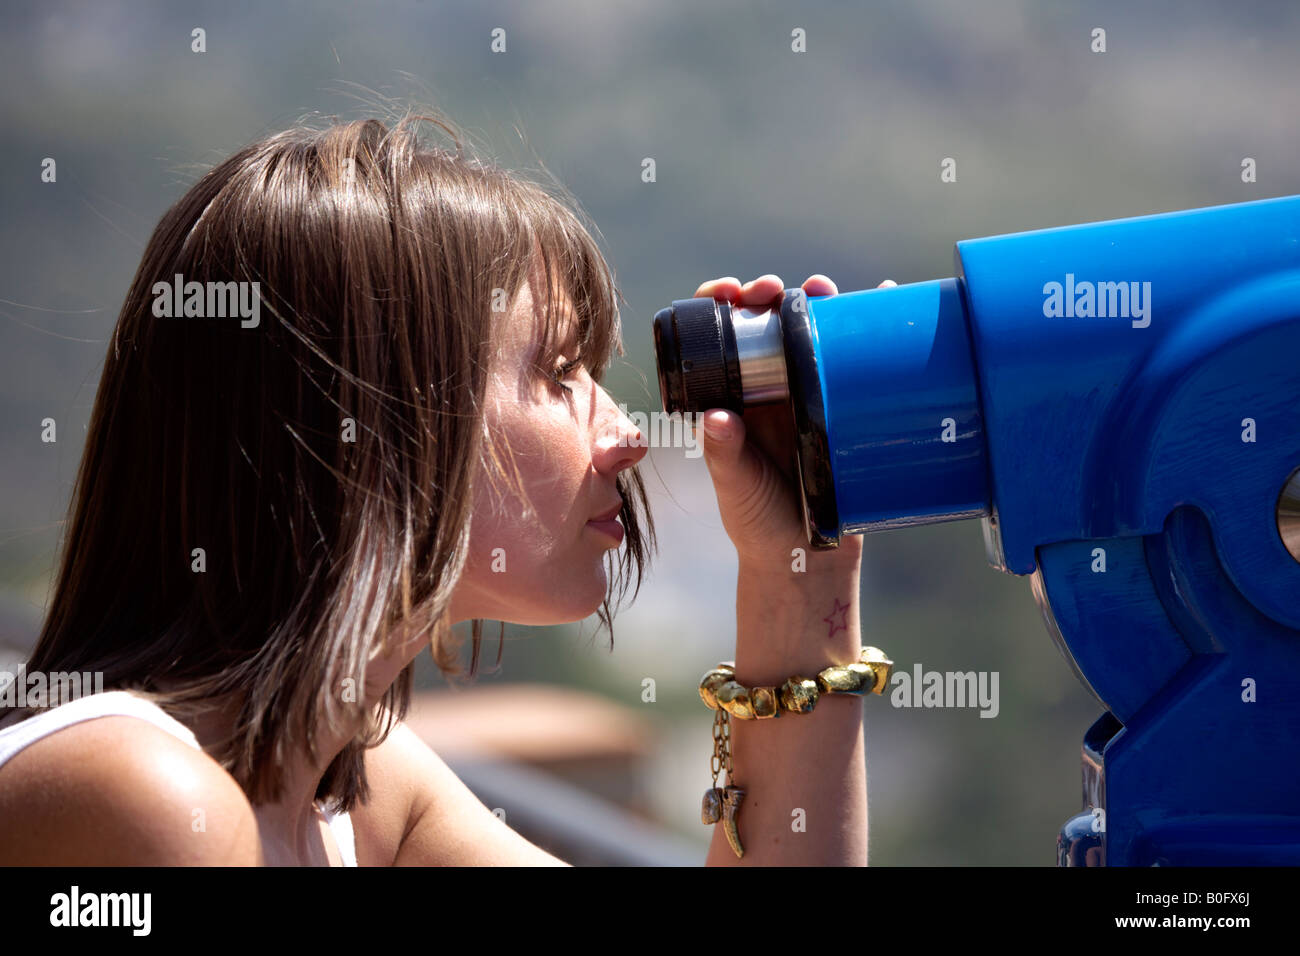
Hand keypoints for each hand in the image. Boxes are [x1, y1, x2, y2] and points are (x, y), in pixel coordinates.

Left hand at [693, 274, 894, 574]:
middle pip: (767, 323)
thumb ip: (726, 455)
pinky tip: (884, 299)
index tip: (728, 294)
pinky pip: (855, 360)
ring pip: (812, 333)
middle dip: (771, 295)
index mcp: (731, 396)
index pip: (717, 337)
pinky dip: (870, 327)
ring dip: (820, 302)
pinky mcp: (844, 406)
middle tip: (776, 290)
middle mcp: (767, 387)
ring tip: (825, 290)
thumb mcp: (738, 487)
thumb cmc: (760, 523)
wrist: (810, 557)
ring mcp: (807, 394)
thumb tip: (716, 418)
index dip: (719, 305)